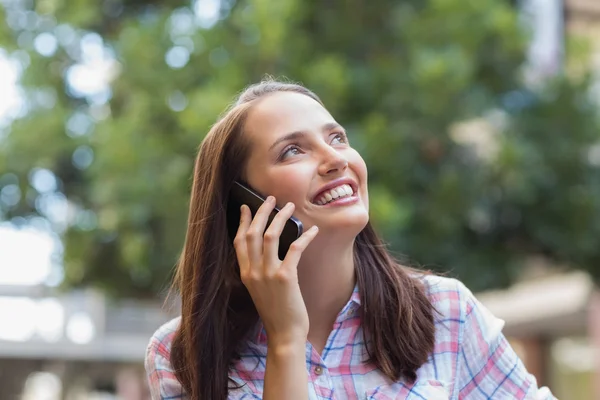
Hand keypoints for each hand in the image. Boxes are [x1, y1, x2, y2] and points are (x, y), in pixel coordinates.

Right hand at [234, 196, 318, 346]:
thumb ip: (260, 269)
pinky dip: (305, 236)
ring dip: (281, 217)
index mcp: (245, 274)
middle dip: (261, 212)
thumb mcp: (260, 289)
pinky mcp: (285, 277)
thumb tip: (270, 245)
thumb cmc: (276, 312)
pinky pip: (295, 248)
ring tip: (290, 207)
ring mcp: (268, 274)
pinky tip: (313, 230)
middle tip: (271, 198)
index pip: (239, 241)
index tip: (246, 206)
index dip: (243, 221)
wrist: (284, 335)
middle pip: (253, 233)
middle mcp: (253, 272)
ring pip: (270, 235)